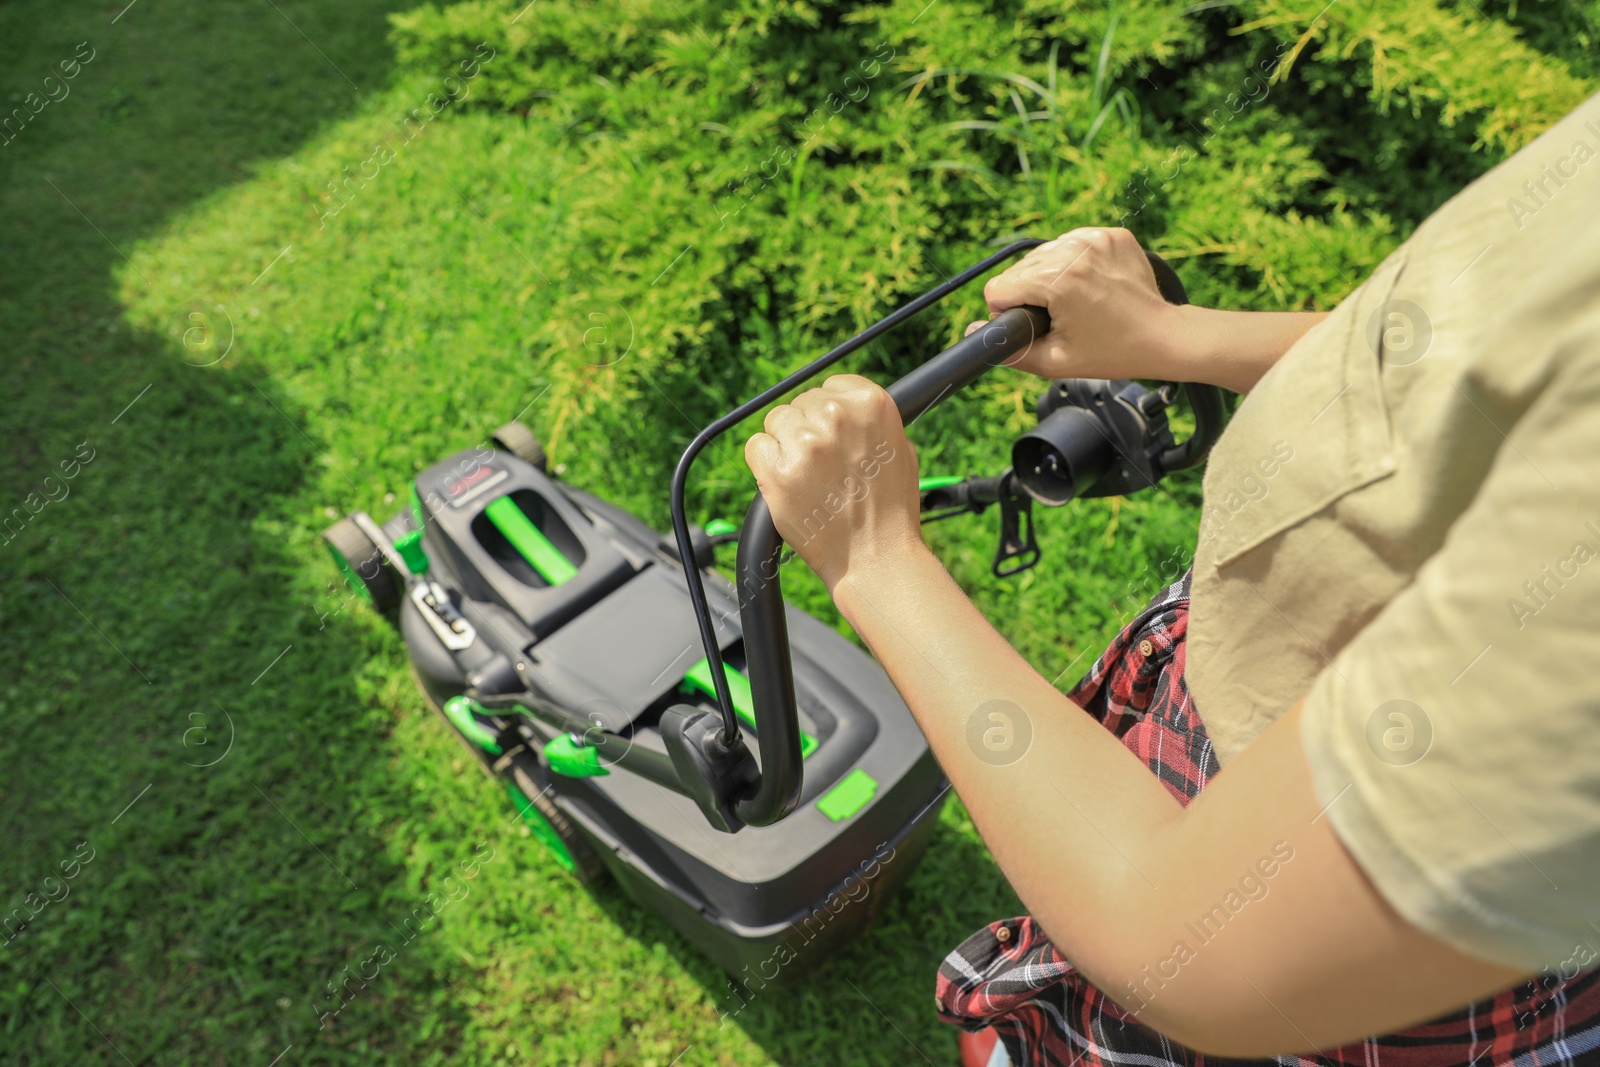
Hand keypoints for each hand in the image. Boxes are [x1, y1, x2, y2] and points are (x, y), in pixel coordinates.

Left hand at [744, 374, 924, 592]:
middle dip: (807, 429)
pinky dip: (764, 463)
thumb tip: (844, 406)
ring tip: (807, 477)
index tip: (833, 436)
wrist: (876, 557)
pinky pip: (755, 447)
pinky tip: (786, 482)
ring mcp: (805, 443)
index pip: (831, 386)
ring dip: (785, 445)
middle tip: (823, 467)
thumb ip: (871, 421)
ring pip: (775, 422)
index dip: (829, 412)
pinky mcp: (777, 471)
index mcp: (871, 404)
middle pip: (801, 403)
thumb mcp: (901, 449)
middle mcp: (837, 416)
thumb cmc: (891, 509)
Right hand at [971, 227, 1187, 381]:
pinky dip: (1074, 263)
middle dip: (1030, 294)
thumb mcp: (1054, 362)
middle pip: (1019, 269)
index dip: (1008, 312)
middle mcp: (1075, 250)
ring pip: (1043, 254)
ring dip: (1050, 277)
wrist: (1164, 337)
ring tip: (1078, 302)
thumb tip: (973, 332)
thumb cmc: (1113, 352)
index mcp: (1059, 280)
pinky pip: (1072, 244)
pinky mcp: (1111, 234)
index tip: (1035, 324)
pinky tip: (1091, 285)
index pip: (999, 287)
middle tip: (1061, 317)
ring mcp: (1096, 238)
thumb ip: (1008, 351)